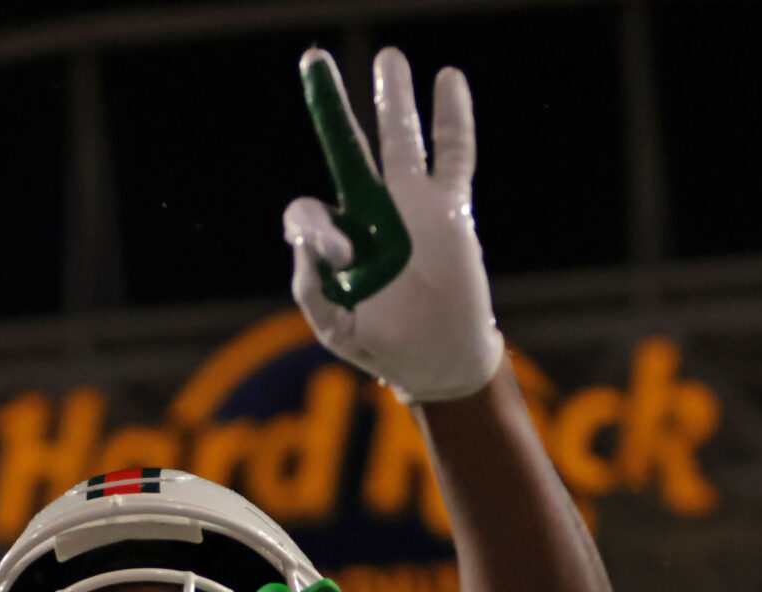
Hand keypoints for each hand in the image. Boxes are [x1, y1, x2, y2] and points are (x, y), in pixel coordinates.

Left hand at [284, 46, 502, 404]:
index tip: (341, 254)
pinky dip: (452, 119)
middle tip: (314, 62)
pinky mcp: (451, 211)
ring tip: (389, 59)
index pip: (312, 215)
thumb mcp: (338, 330)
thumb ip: (313, 292)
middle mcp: (371, 216)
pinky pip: (454, 156)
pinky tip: (447, 80)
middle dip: (330, 109)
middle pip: (348, 151)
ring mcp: (412, 208)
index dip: (316, 227)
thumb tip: (308, 243)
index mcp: (338, 243)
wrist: (441, 362)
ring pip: (401, 142)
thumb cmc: (385, 345)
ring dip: (394, 101)